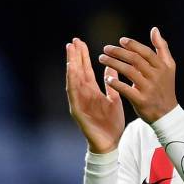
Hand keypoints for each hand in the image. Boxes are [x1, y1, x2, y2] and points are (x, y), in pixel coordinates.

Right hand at [66, 38, 124, 153]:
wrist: (111, 143)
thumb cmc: (112, 124)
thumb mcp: (114, 99)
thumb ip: (111, 84)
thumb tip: (111, 66)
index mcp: (92, 92)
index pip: (85, 71)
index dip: (82, 57)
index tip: (80, 42)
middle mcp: (83, 96)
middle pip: (77, 73)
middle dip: (75, 57)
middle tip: (73, 40)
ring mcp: (79, 103)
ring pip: (73, 81)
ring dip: (71, 66)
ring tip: (70, 52)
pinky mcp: (78, 112)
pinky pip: (74, 95)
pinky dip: (72, 82)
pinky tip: (72, 72)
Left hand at [98, 27, 177, 123]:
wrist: (167, 114)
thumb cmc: (165, 87)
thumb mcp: (169, 67)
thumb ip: (162, 47)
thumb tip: (154, 29)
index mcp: (162, 67)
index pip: (145, 52)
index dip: (132, 45)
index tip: (121, 41)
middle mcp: (156, 76)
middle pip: (135, 60)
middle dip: (118, 52)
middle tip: (106, 49)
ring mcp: (149, 89)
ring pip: (128, 72)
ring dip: (113, 63)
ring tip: (102, 59)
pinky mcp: (141, 101)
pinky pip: (125, 89)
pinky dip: (115, 83)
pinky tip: (107, 78)